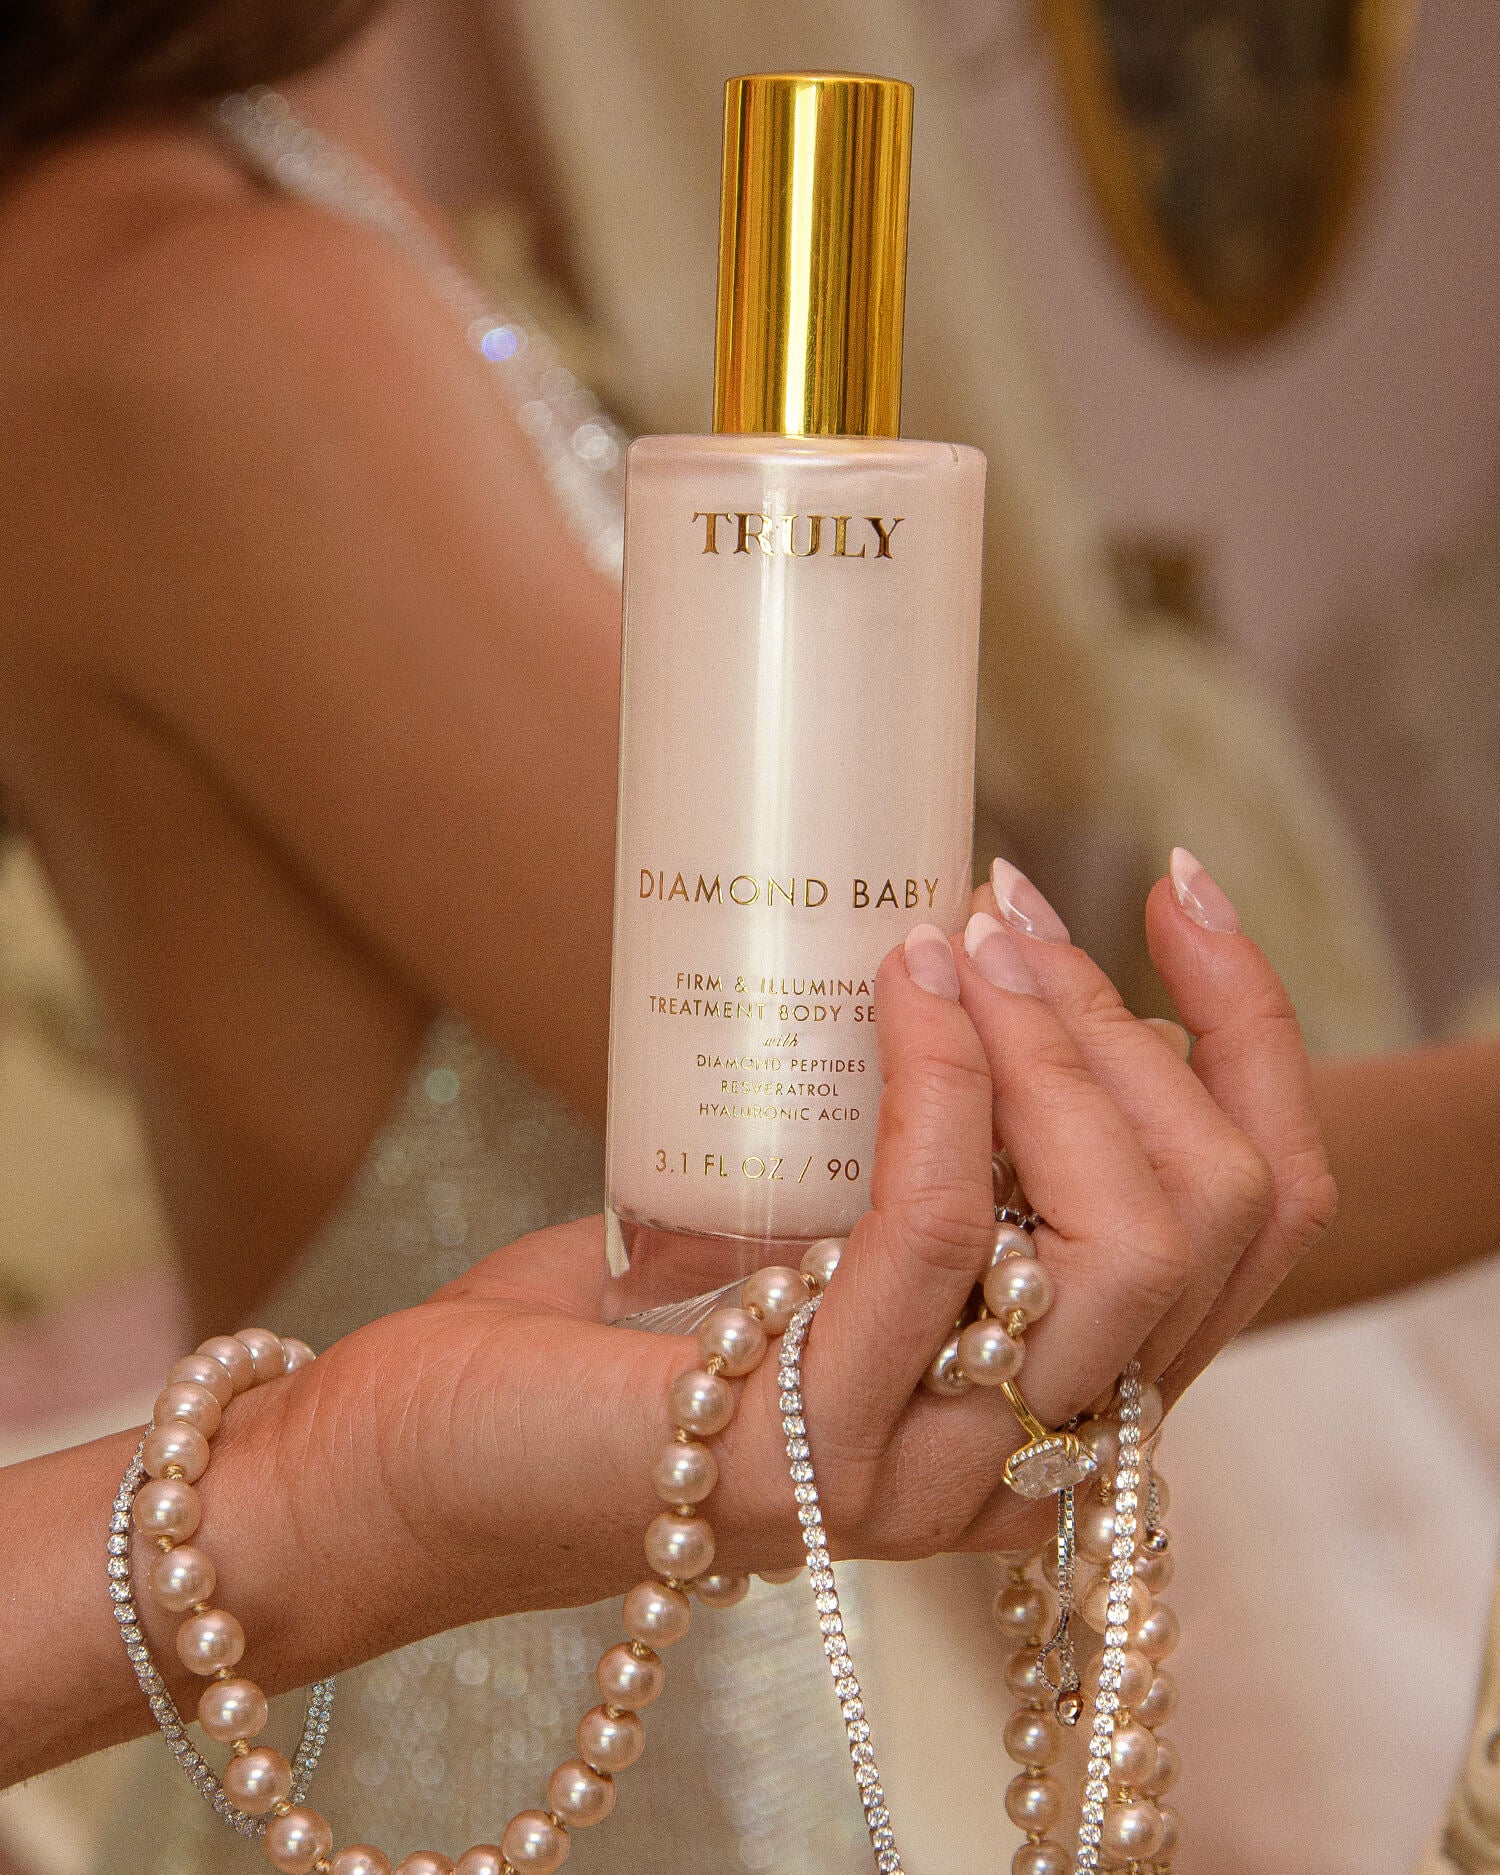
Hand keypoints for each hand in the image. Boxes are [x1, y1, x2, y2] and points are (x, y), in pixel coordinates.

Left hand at [4, 847, 1337, 1783]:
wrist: (433, 1444)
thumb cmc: (629, 1314)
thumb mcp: (829, 1200)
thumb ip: (938, 1135)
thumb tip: (988, 949)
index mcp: (1058, 1383)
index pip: (1259, 1221)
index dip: (1252, 1035)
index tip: (1177, 886)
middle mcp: (1030, 1449)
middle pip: (1220, 1225)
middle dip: (1126, 1027)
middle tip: (1003, 917)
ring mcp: (931, 1472)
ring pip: (1124, 1244)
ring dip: (1052, 1051)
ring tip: (953, 943)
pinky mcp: (810, 1458)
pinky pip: (935, 1240)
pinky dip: (939, 1088)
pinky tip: (902, 988)